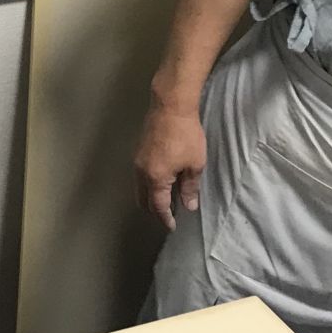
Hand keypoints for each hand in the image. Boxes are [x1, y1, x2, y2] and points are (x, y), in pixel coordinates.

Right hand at [135, 104, 207, 231]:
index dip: (165, 218)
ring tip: (165, 199)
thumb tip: (188, 206)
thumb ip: (190, 187)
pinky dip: (148, 185)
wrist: (170, 106)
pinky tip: (161, 180)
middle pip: (143, 200)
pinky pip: (139, 176)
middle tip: (167, 215)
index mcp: (155, 178)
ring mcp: (137, 161)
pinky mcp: (138, 151)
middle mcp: (141, 172)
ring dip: (150, 197)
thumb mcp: (194, 164)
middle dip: (154, 211)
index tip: (172, 226)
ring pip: (139, 188)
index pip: (158, 206)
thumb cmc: (186, 135)